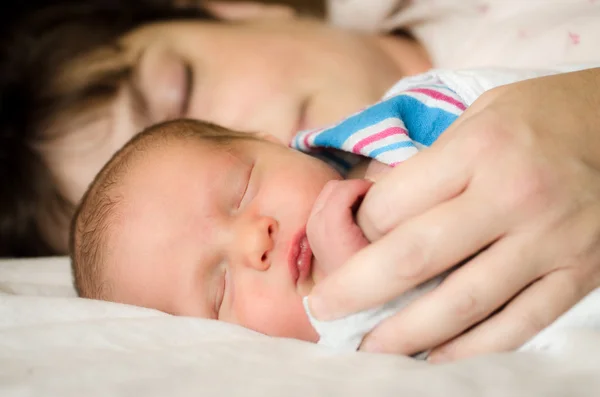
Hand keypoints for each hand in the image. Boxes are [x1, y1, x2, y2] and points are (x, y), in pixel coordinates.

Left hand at [307, 68, 599, 361]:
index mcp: (478, 149)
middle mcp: (512, 196)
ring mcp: (549, 241)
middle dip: (357, 289)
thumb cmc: (539, 117)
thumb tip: (373, 209)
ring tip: (368, 348)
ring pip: (463, 303)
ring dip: (406, 334)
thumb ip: (428, 163)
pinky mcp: (578, 274)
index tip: (352, 239)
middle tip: (323, 310)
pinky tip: (434, 358)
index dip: (361, 228)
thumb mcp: (477, 115)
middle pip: (415, 257)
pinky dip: (471, 349)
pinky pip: (517, 325)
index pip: (394, 204)